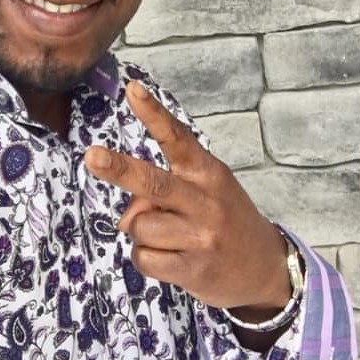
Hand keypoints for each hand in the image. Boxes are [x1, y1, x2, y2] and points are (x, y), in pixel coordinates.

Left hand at [85, 81, 289, 314]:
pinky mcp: (192, 270)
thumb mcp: (207, 190)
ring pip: (139, 226)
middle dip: (119, 169)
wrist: (266, 269)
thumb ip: (166, 188)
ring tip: (167, 236)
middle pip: (153, 183)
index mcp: (208, 173)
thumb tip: (130, 212)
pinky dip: (146, 257)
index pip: (178, 137)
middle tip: (92, 156)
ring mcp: (199, 237)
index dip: (154, 113)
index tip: (132, 90)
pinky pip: (144, 257)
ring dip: (140, 230)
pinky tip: (170, 257)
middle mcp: (204, 202)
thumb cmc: (225, 218)